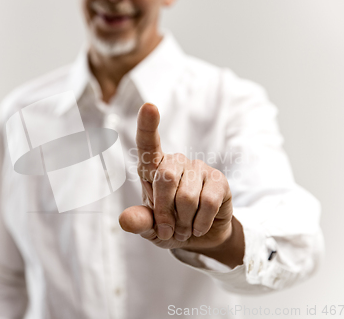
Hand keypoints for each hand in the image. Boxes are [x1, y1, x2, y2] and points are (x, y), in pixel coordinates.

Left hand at [119, 103, 244, 266]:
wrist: (201, 236)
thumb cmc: (170, 226)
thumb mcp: (150, 229)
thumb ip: (139, 222)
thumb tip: (125, 221)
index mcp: (153, 168)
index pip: (147, 144)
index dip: (147, 125)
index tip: (149, 107)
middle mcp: (175, 162)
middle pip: (166, 178)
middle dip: (165, 212)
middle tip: (169, 229)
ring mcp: (198, 168)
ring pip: (187, 197)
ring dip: (184, 222)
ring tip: (185, 227)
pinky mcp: (218, 180)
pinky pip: (208, 203)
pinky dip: (200, 223)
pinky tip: (199, 226)